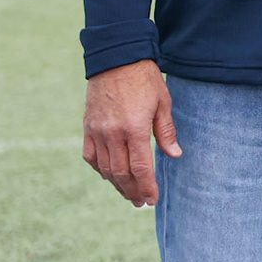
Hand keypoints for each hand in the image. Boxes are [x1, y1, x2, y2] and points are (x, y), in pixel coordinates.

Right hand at [82, 60, 180, 205]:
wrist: (116, 59)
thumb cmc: (145, 79)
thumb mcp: (163, 102)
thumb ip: (166, 131)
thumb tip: (175, 155)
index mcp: (134, 128)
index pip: (140, 168)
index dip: (147, 186)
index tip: (152, 200)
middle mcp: (113, 134)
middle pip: (121, 173)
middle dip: (132, 191)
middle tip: (141, 203)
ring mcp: (97, 132)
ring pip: (105, 168)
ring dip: (117, 184)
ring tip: (129, 194)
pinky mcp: (87, 127)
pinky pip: (91, 156)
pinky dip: (100, 169)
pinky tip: (110, 175)